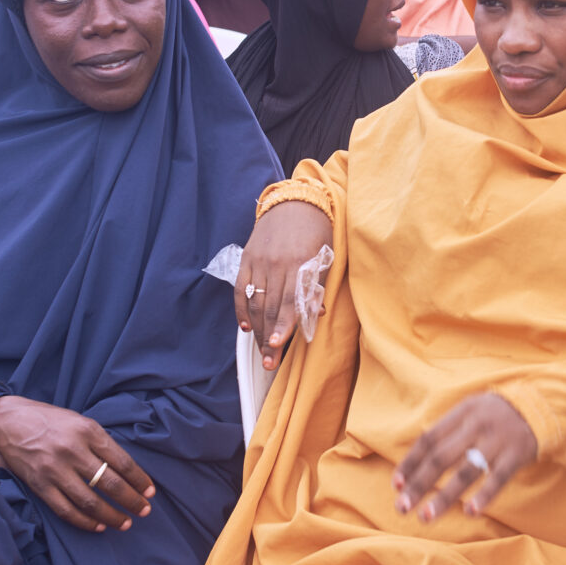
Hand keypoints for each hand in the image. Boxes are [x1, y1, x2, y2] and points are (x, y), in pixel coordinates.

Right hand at [0, 397, 154, 532]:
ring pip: (90, 502)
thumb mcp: (80, 421)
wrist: (8, 420)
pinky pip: (66, 511)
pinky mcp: (39, 485)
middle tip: (145, 511)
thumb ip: (100, 443)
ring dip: (112, 516)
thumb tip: (127, 470)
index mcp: (88, 431)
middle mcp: (72, 450)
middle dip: (132, 501)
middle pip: (110, 483)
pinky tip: (99, 526)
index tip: (150, 492)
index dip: (140, 480)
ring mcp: (54, 470)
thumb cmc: (50, 420)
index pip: (122, 462)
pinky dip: (85, 522)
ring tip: (125, 523)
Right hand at [236, 200, 332, 371]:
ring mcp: (259, 261)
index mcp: (299, 262)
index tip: (278, 345)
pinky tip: (246, 327)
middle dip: (270, 338)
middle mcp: (276, 262)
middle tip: (270, 362)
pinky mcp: (247, 259)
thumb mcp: (325, 256)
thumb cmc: (316, 231)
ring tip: (262, 352)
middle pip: (270, 308)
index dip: (283, 325)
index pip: (289, 301)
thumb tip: (315, 315)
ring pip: (255, 302)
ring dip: (258, 331)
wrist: (294, 202)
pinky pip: (240, 290)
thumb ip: (316, 286)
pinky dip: (241, 309)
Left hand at [394, 393, 537, 521]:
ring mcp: (497, 441)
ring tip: (426, 517)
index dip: (410, 463)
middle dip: (419, 484)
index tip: (396, 485)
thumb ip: (448, 432)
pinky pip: (498, 478)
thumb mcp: (471, 411)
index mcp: (460, 414)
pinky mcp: (517, 454)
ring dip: (444, 497)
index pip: (428, 440)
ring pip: (465, 472)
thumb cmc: (497, 414)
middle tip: (402, 508)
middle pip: (441, 458)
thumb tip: (417, 462)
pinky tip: (470, 512)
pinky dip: (484, 495)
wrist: (541, 404)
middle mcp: (475, 426)